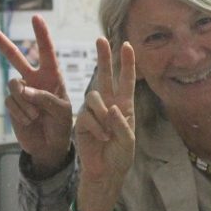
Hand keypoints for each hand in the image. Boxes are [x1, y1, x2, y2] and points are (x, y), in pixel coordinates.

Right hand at [0, 15, 72, 173]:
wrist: (49, 146)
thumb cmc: (61, 125)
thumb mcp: (62, 110)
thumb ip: (45, 97)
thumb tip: (22, 89)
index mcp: (51, 76)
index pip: (46, 52)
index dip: (41, 35)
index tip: (36, 17)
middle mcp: (34, 79)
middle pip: (14, 56)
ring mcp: (21, 91)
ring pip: (14, 85)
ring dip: (26, 102)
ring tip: (37, 116)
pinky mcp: (11, 104)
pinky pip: (11, 102)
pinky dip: (21, 113)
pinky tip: (29, 121)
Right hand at [74, 37, 136, 189]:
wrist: (105, 172)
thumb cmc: (121, 156)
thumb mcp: (128, 140)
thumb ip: (122, 123)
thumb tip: (111, 107)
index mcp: (125, 106)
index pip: (127, 80)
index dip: (127, 63)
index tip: (127, 45)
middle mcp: (108, 104)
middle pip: (105, 76)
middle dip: (103, 57)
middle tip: (100, 38)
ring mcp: (93, 112)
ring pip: (94, 97)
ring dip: (103, 114)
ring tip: (109, 133)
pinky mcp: (81, 121)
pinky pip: (87, 115)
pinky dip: (97, 127)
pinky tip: (102, 138)